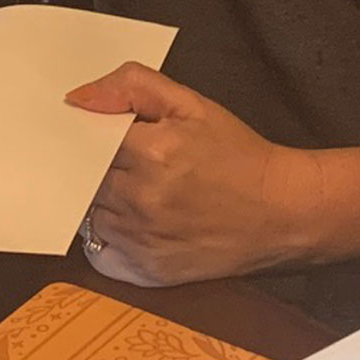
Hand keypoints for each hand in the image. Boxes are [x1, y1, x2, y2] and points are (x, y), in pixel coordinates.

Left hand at [67, 64, 329, 285]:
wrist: (282, 213)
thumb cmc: (237, 156)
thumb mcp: (192, 104)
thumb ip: (133, 87)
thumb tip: (77, 98)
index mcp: (153, 152)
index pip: (85, 140)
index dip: (87, 136)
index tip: (96, 135)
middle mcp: (142, 201)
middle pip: (81, 178)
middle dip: (92, 168)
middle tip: (125, 163)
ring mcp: (142, 242)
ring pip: (88, 215)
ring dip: (100, 202)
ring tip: (136, 191)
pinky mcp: (146, 273)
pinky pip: (98, 252)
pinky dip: (106, 238)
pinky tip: (133, 223)